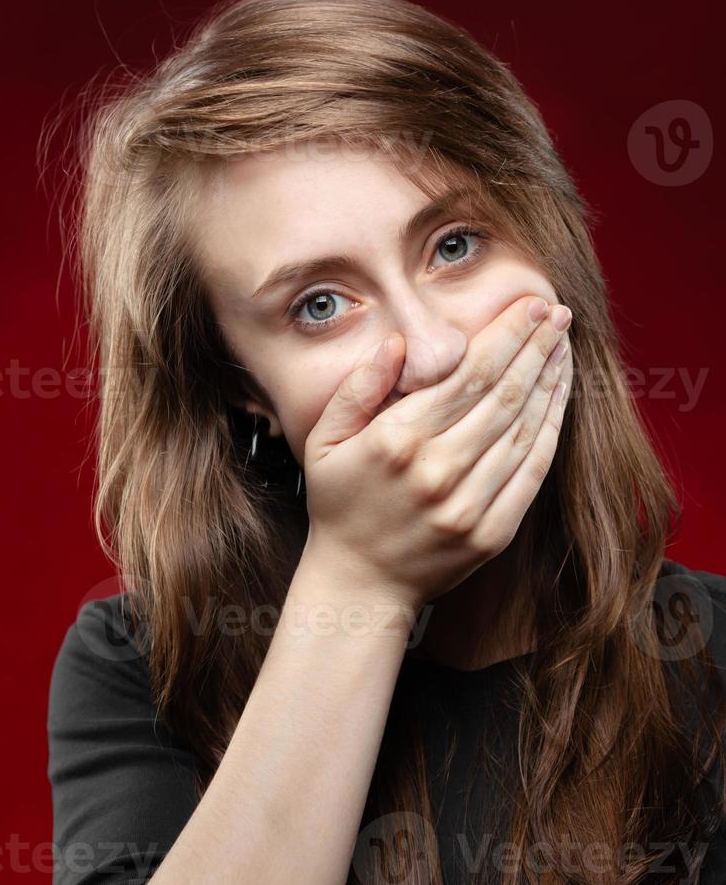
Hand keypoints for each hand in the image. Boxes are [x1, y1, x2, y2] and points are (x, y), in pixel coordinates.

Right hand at [299, 295, 572, 612]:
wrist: (359, 583)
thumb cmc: (340, 503)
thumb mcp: (326, 441)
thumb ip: (358, 388)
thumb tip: (397, 344)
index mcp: (398, 440)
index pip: (469, 373)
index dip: (507, 335)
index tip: (531, 306)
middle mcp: (438, 469)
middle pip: (505, 393)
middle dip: (537, 346)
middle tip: (559, 314)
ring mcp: (469, 504)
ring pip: (525, 427)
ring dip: (551, 381)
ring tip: (563, 346)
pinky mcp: (492, 533)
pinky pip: (532, 471)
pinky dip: (551, 429)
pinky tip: (560, 398)